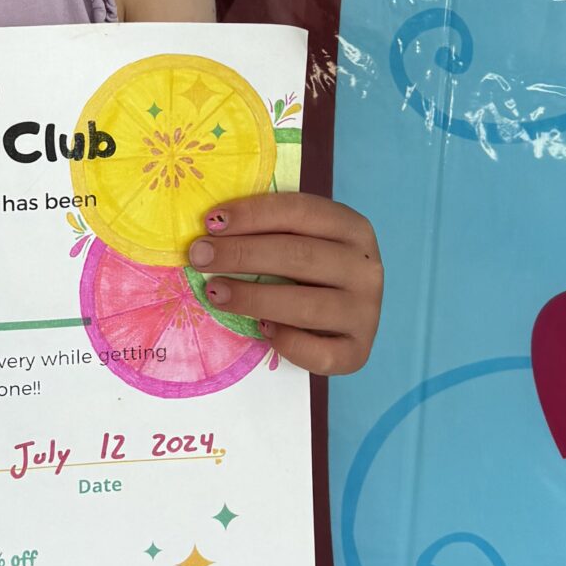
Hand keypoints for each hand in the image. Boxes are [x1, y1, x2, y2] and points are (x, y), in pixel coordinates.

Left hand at [187, 192, 382, 376]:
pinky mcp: (358, 351)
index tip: (211, 222)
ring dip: (253, 298)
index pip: (299, 212)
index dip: (252, 215)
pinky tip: (262, 329)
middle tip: (199, 257)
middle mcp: (366, 268)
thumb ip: (269, 230)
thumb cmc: (311, 270)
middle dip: (241, 254)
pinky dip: (287, 342)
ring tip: (215, 293)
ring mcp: (366, 312)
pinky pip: (320, 352)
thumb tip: (212, 227)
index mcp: (352, 228)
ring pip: (306, 305)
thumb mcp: (300, 238)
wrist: (345, 317)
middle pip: (298, 256)